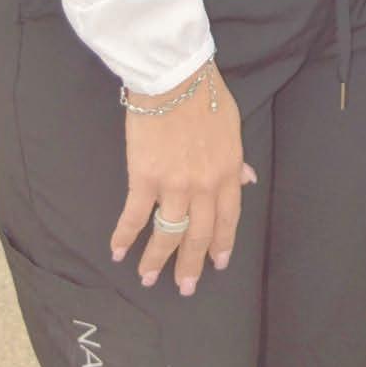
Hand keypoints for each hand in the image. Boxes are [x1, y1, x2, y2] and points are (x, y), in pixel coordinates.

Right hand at [108, 64, 256, 294]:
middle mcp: (204, 186)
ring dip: (157, 260)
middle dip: (191, 264)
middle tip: (186, 288)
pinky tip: (118, 251)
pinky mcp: (144, 179)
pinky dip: (125, 236)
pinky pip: (135, 216)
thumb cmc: (206, 95)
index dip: (222, 243)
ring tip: (149, 279)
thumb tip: (247, 180)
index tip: (218, 263)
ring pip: (168, 233)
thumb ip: (238, 159)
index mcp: (228, 171)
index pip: (228, 218)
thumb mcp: (233, 127)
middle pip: (199, 234)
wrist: (174, 78)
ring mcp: (174, 186)